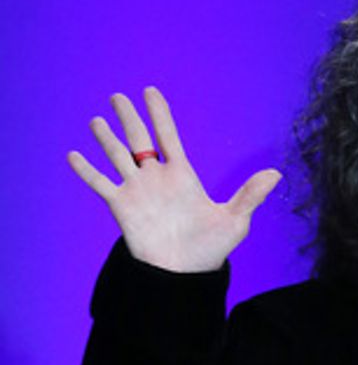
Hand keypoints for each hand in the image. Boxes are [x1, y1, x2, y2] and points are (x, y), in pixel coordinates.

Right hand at [68, 87, 280, 272]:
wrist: (185, 273)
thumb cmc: (211, 247)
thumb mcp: (235, 219)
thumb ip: (250, 194)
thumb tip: (276, 173)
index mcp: (182, 175)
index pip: (168, 137)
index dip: (160, 114)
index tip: (150, 92)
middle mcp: (157, 178)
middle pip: (139, 140)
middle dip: (129, 119)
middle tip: (117, 97)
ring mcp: (137, 191)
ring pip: (118, 157)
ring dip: (106, 139)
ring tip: (97, 121)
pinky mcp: (121, 207)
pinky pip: (101, 184)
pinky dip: (87, 170)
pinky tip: (73, 155)